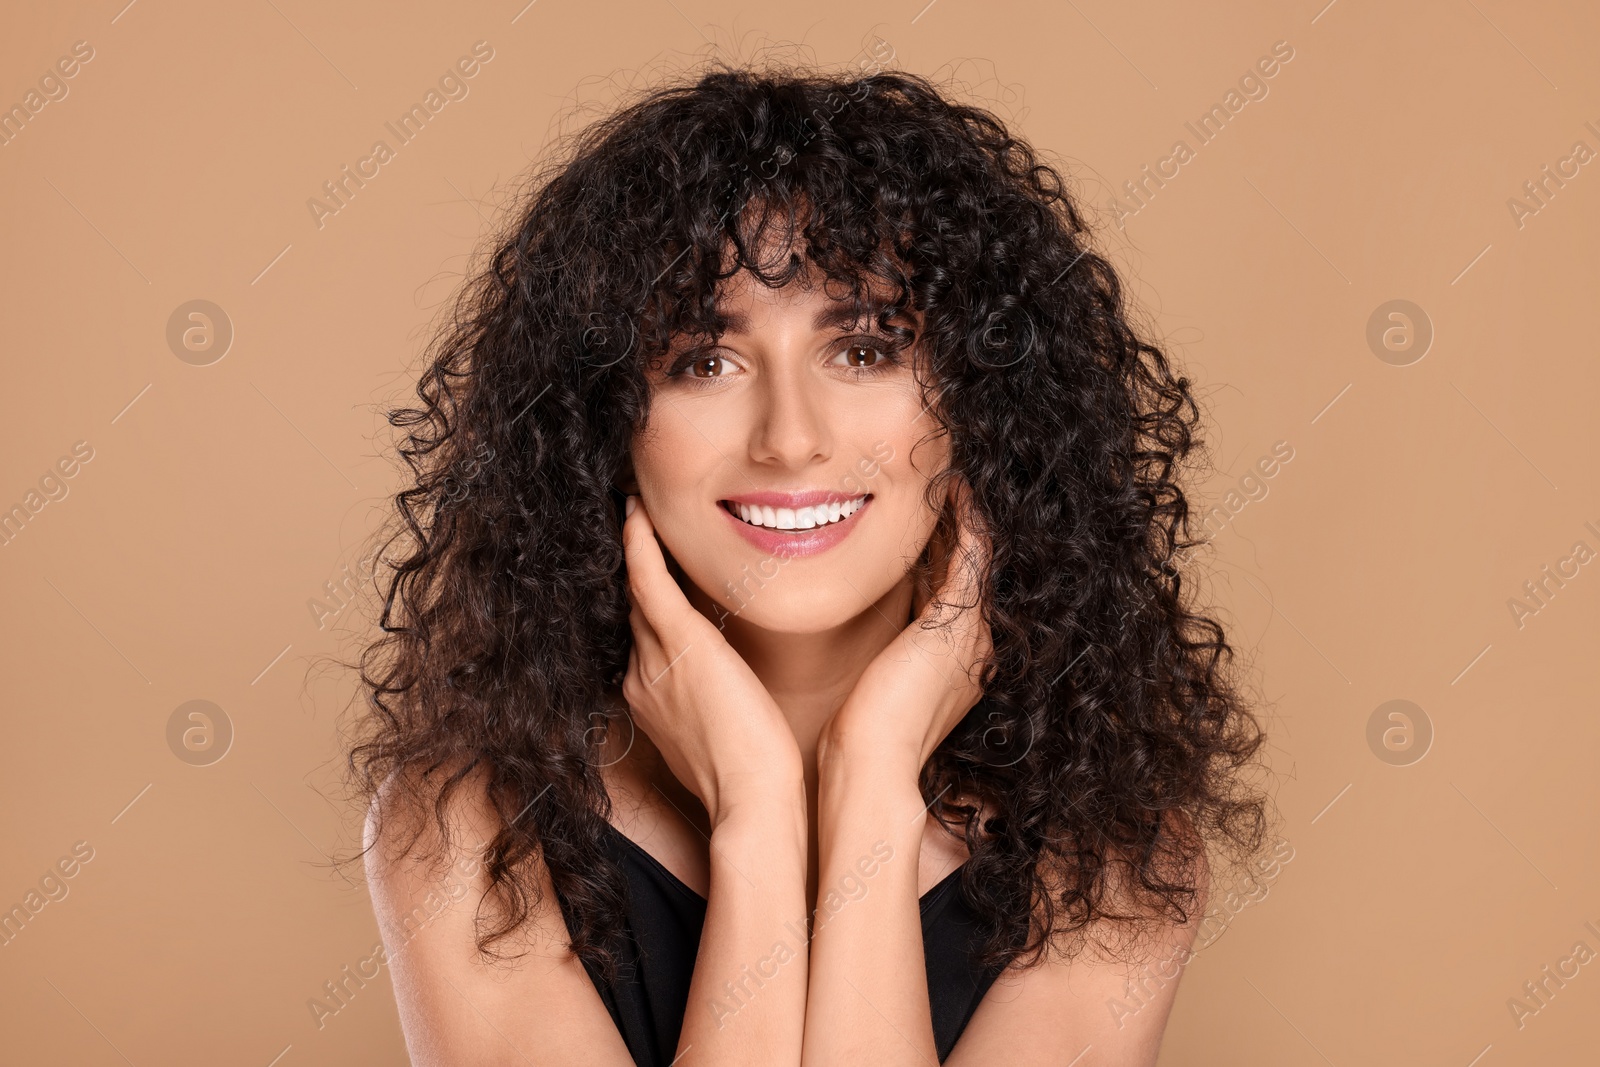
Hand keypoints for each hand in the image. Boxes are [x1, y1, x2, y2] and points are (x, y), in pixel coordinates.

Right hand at [620, 494, 803, 824]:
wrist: (753, 798)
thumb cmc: (752, 776)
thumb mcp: (721, 736)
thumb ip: (714, 706)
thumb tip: (729, 696)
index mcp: (650, 699)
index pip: (645, 638)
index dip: (645, 604)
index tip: (649, 574)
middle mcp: (641, 676)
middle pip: (635, 610)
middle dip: (632, 571)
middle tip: (631, 523)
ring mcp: (653, 659)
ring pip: (637, 589)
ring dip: (633, 547)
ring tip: (632, 507)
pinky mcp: (679, 643)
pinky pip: (649, 581)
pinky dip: (640, 546)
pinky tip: (636, 515)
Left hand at [823, 476, 994, 779]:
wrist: (870, 767)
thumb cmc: (855, 740)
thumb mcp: (871, 689)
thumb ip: (873, 660)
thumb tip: (839, 631)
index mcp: (955, 665)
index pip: (953, 594)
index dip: (943, 555)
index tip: (921, 522)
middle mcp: (975, 647)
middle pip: (971, 571)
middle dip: (956, 530)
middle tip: (939, 488)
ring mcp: (974, 633)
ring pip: (979, 556)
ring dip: (964, 517)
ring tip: (947, 478)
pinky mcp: (961, 620)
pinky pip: (976, 552)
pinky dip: (968, 518)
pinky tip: (955, 486)